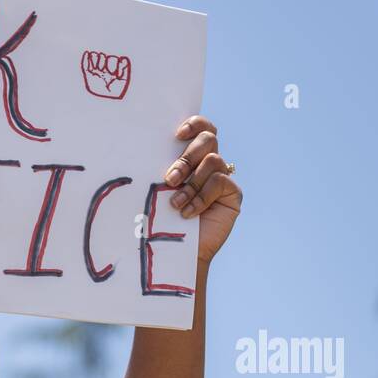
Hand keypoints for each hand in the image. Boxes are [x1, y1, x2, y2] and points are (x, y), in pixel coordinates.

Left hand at [163, 115, 241, 264]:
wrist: (174, 254)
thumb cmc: (160, 221)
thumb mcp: (158, 190)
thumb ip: (162, 169)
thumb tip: (145, 148)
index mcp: (192, 157)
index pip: (201, 128)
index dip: (194, 123)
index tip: (177, 134)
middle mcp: (210, 164)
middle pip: (208, 138)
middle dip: (187, 157)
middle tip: (170, 178)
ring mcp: (223, 178)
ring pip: (213, 160)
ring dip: (191, 182)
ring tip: (175, 203)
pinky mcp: (233, 194)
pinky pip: (220, 182)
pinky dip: (201, 197)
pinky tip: (187, 213)